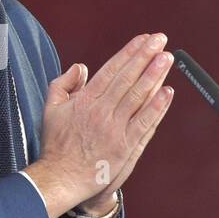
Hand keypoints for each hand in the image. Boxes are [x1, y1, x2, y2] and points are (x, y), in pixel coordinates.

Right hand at [22, 33, 174, 217]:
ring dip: (154, 75)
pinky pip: (144, 123)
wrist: (60, 178)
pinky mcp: (124, 146)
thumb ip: (63, 84)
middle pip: (127, 78)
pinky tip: (167, 92)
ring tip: (167, 58)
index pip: (111, 70)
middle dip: (145, 57)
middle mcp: (101, 111)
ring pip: (138, 97)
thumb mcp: (51, 108)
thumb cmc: (56, 145)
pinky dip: (156, 107)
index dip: (129, 53)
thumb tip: (81, 67)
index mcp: (84, 100)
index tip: (143, 40)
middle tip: (160, 40)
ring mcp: (114, 129)